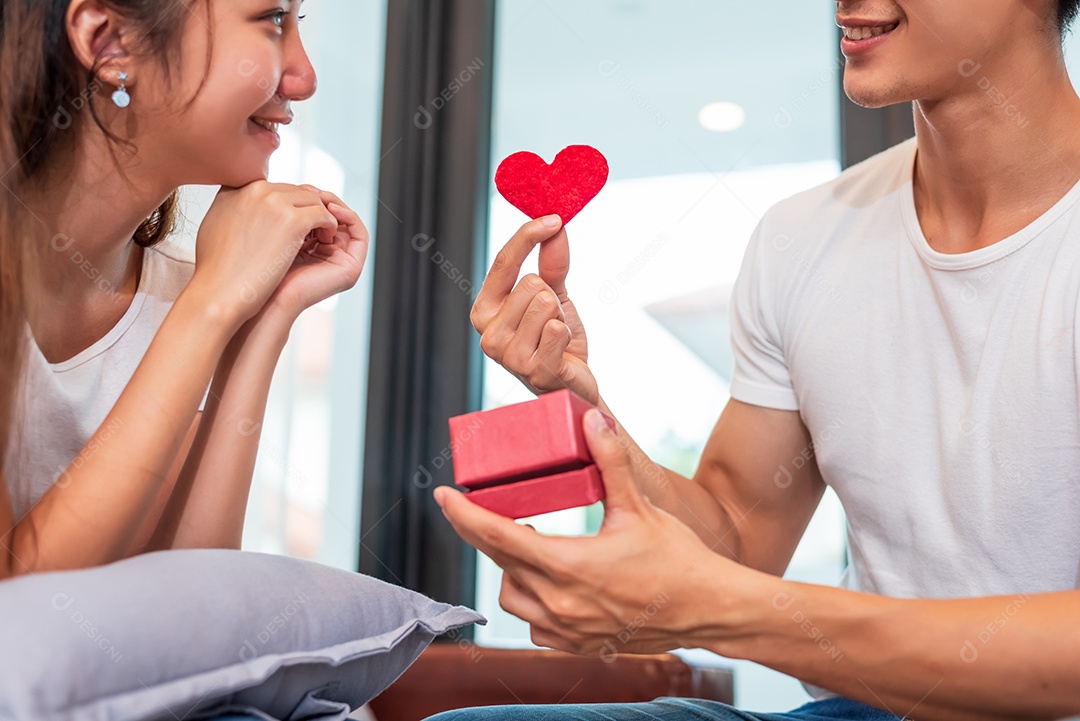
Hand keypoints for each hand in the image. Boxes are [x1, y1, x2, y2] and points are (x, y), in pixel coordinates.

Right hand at [191, 182, 337, 329]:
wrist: (219, 292)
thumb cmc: (217, 270)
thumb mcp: (216, 225)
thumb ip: (234, 209)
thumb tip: (245, 208)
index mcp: (236, 188)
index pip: (272, 187)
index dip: (286, 206)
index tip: (290, 225)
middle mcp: (255, 189)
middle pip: (294, 191)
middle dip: (305, 210)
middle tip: (312, 231)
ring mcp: (274, 202)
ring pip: (312, 200)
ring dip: (320, 217)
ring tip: (320, 237)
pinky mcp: (293, 221)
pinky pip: (323, 214)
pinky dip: (329, 226)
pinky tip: (326, 242)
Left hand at [263, 186, 368, 319]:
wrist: (264, 299)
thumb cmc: (255, 269)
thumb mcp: (267, 231)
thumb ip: (275, 210)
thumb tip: (273, 180)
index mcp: (306, 248)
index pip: (312, 214)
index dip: (306, 197)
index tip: (294, 187)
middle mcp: (325, 255)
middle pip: (330, 216)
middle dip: (321, 199)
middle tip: (309, 190)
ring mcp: (340, 262)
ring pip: (345, 222)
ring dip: (334, 205)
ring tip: (318, 197)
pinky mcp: (351, 267)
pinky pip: (359, 233)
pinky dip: (348, 216)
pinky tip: (329, 209)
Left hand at [435, 409, 751, 656]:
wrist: (708, 610)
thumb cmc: (678, 559)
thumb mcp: (639, 506)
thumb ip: (610, 460)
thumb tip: (593, 418)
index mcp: (568, 565)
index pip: (497, 536)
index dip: (464, 513)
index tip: (444, 495)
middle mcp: (558, 603)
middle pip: (498, 564)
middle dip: (482, 534)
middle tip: (477, 508)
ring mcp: (566, 629)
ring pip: (512, 597)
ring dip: (508, 570)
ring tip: (523, 543)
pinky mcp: (577, 644)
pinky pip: (533, 625)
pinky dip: (530, 601)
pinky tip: (545, 582)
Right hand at [470, 216, 597, 404]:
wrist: (574, 385)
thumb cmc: (557, 340)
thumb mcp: (554, 295)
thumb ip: (551, 262)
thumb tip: (555, 225)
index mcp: (484, 310)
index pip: (503, 262)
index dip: (528, 236)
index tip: (553, 217)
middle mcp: (487, 334)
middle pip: (532, 283)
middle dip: (553, 299)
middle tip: (552, 322)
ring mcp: (508, 356)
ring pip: (546, 303)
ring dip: (561, 318)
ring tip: (555, 338)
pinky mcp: (533, 371)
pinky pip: (556, 329)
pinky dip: (567, 335)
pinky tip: (561, 353)